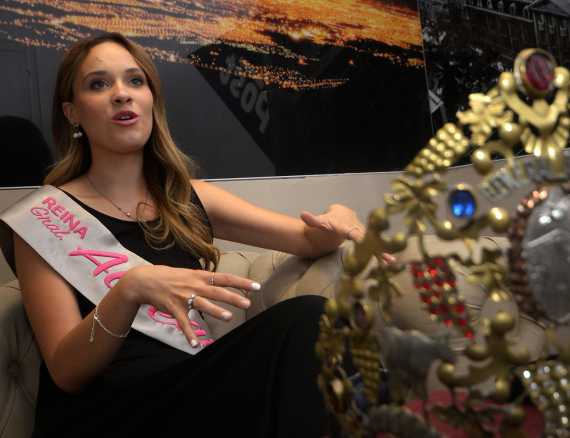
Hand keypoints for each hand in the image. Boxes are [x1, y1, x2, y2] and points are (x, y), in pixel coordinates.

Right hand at [119, 266, 259, 346]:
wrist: (145, 280)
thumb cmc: (170, 276)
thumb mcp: (190, 273)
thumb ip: (205, 279)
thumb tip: (222, 282)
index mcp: (200, 276)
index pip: (225, 277)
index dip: (241, 282)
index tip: (257, 286)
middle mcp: (194, 285)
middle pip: (217, 291)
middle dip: (233, 298)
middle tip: (248, 304)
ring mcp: (184, 296)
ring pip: (203, 304)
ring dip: (215, 311)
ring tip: (228, 318)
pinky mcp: (173, 308)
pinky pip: (183, 322)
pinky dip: (189, 334)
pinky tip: (196, 345)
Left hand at [301, 204, 395, 263]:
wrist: (337, 218)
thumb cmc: (328, 223)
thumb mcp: (320, 223)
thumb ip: (313, 220)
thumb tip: (303, 215)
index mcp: (347, 226)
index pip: (353, 232)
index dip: (358, 237)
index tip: (363, 242)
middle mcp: (357, 229)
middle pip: (366, 238)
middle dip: (374, 246)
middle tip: (383, 255)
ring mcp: (363, 234)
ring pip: (373, 242)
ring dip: (381, 252)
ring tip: (390, 261)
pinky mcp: (366, 239)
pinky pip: (374, 246)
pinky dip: (382, 253)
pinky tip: (391, 261)